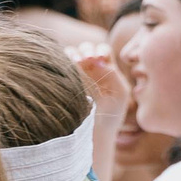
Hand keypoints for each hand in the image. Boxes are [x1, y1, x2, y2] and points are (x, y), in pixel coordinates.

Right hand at [71, 44, 126, 180]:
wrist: (94, 133)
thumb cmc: (111, 115)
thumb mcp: (120, 94)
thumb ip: (114, 74)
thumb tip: (98, 59)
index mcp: (107, 69)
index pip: (103, 50)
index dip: (100, 50)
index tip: (100, 58)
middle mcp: (91, 68)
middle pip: (87, 48)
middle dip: (88, 49)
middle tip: (89, 58)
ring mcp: (76, 73)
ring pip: (72, 53)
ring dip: (75, 53)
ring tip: (78, 61)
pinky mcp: (64, 79)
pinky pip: (61, 64)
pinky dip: (63, 61)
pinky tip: (68, 66)